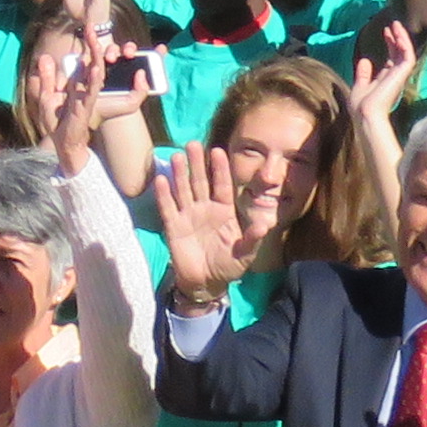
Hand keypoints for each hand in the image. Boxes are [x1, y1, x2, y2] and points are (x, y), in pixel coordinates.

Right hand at [152, 145, 266, 304]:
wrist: (207, 283)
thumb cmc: (229, 265)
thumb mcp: (245, 253)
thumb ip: (253, 238)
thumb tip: (265, 224)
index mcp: (223, 211)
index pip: (221, 185)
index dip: (219, 169)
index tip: (217, 151)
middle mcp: (204, 209)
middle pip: (200, 182)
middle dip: (197, 164)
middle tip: (193, 144)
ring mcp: (188, 216)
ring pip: (183, 190)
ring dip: (180, 174)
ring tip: (177, 156)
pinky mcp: (173, 227)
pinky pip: (168, 208)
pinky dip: (164, 195)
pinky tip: (161, 179)